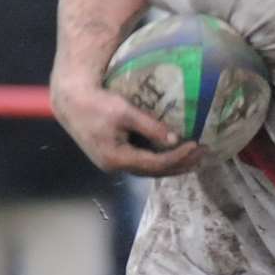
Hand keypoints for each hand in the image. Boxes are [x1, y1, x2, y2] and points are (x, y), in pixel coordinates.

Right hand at [50, 77, 204, 176]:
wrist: (71, 101)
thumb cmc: (96, 103)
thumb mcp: (125, 112)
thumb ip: (150, 126)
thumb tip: (174, 138)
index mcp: (118, 158)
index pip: (156, 164)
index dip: (178, 157)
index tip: (197, 145)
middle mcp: (115, 166)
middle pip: (154, 172)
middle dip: (180, 165)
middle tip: (203, 155)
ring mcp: (113, 163)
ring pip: (148, 169)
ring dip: (171, 165)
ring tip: (192, 157)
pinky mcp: (112, 156)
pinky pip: (140, 162)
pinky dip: (158, 159)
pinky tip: (171, 153)